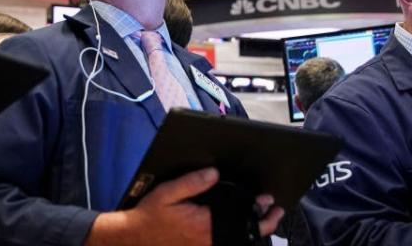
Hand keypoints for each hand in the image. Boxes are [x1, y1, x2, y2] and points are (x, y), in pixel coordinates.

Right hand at [86, 167, 284, 245]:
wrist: (135, 237)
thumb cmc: (151, 214)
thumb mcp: (168, 193)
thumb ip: (192, 182)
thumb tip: (214, 173)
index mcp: (203, 222)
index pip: (238, 217)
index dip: (257, 209)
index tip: (267, 199)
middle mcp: (208, 237)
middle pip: (244, 233)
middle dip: (264, 222)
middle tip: (276, 212)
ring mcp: (206, 245)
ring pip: (237, 241)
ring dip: (253, 231)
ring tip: (267, 220)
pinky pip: (225, 243)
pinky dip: (239, 238)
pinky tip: (245, 230)